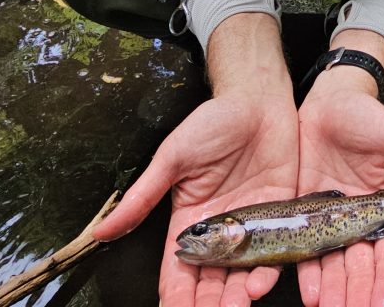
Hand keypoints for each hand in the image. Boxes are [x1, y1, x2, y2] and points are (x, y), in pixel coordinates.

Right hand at [94, 13, 298, 306]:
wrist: (257, 98)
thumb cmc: (212, 122)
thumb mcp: (174, 157)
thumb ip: (143, 197)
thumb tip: (101, 232)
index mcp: (191, 221)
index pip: (179, 270)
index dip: (176, 296)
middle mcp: (222, 229)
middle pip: (212, 280)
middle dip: (210, 304)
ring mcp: (253, 224)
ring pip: (244, 272)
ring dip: (238, 294)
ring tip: (237, 306)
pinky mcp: (281, 212)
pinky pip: (277, 248)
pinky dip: (271, 268)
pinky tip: (264, 282)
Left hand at [296, 68, 383, 306]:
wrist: (328, 99)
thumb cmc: (366, 115)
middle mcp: (359, 218)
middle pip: (362, 266)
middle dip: (359, 294)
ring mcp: (331, 217)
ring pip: (335, 264)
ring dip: (334, 290)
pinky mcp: (305, 210)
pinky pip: (306, 246)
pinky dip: (307, 270)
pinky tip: (308, 290)